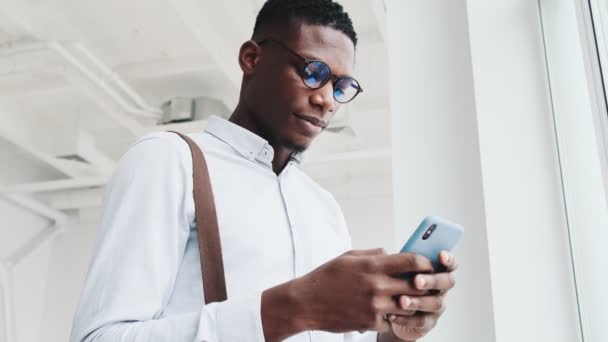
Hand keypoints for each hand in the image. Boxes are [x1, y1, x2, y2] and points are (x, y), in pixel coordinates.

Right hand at [261, 248, 434, 340]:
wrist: (307, 303)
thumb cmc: (326, 277)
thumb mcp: (349, 257)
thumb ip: (374, 254)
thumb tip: (393, 253)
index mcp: (373, 266)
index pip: (412, 262)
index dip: (425, 263)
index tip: (427, 265)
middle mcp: (377, 285)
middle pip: (417, 285)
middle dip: (424, 284)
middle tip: (427, 283)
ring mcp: (375, 306)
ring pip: (409, 305)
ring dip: (412, 302)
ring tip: (410, 298)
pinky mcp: (371, 322)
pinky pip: (393, 320)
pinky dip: (394, 317)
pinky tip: (391, 312)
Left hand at [382, 251, 457, 340]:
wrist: (390, 310)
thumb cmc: (397, 284)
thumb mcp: (400, 270)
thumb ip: (403, 262)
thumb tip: (394, 252)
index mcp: (436, 272)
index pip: (450, 264)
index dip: (448, 259)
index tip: (441, 255)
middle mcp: (441, 289)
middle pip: (447, 282)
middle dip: (433, 280)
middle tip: (417, 281)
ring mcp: (436, 306)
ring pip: (435, 303)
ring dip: (418, 301)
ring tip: (401, 301)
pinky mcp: (428, 322)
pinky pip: (421, 321)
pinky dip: (406, 318)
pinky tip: (393, 315)